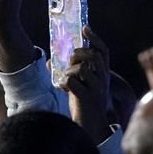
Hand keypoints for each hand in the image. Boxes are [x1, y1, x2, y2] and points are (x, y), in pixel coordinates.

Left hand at [61, 25, 112, 139]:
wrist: (90, 125)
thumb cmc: (82, 103)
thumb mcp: (78, 84)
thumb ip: (68, 72)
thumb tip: (49, 62)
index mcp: (103, 73)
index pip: (103, 51)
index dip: (95, 38)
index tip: (85, 27)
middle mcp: (103, 79)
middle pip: (93, 56)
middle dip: (78, 54)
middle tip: (70, 60)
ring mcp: (97, 89)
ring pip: (81, 68)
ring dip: (69, 71)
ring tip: (66, 79)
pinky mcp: (87, 98)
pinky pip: (72, 82)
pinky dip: (64, 82)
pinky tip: (63, 87)